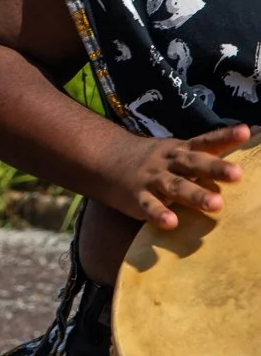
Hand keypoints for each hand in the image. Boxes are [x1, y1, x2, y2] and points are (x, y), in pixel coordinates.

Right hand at [101, 124, 249, 230]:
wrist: (108, 162)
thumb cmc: (159, 162)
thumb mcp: (179, 152)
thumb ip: (210, 150)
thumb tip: (253, 132)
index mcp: (181, 150)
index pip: (205, 142)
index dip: (225, 136)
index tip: (246, 132)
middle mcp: (168, 162)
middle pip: (193, 163)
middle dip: (215, 168)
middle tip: (237, 174)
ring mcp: (153, 179)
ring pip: (175, 186)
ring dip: (195, 194)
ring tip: (216, 204)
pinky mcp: (138, 197)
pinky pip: (149, 205)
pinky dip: (159, 214)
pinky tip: (171, 223)